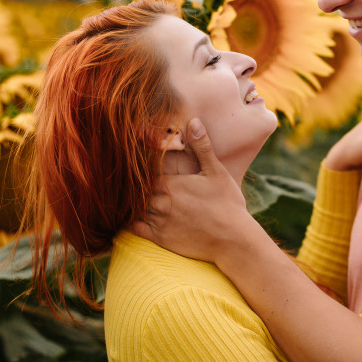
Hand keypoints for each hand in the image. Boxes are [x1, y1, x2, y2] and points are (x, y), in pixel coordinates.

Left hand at [133, 119, 251, 261]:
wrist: (233, 240)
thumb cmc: (227, 204)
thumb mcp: (216, 172)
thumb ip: (202, 147)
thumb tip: (193, 121)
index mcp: (171, 184)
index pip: (144, 172)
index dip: (141, 168)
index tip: (138, 164)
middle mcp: (160, 202)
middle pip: (136, 190)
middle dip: (134, 185)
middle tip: (129, 177)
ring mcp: (159, 221)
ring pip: (134, 207)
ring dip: (132, 201)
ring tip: (128, 195)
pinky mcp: (160, 238)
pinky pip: (135, 228)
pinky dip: (129, 221)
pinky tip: (130, 216)